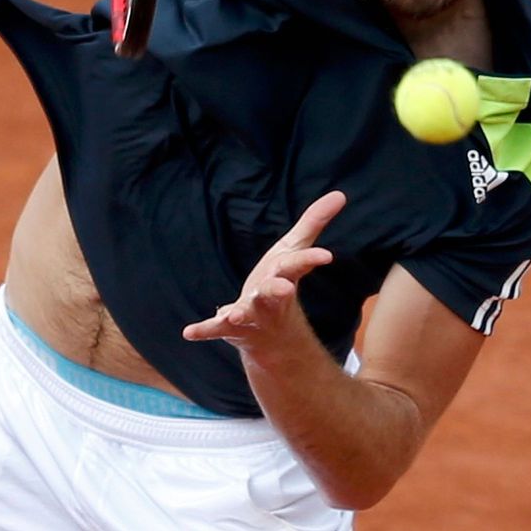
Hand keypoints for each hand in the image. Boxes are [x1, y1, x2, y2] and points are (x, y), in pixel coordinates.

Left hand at [182, 191, 345, 351]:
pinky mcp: (230, 327)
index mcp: (284, 275)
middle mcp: (270, 297)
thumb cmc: (282, 281)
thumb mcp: (295, 250)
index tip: (326, 256)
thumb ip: (314, 222)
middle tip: (285, 289)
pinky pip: (216, 329)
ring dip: (241, 313)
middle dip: (278, 290)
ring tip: (235, 315)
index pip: (299, 264)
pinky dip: (204, 330)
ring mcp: (251, 314)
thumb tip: (341, 194)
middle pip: (275, 292)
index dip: (309, 259)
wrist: (272, 336)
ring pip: (248, 312)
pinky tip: (189, 332)